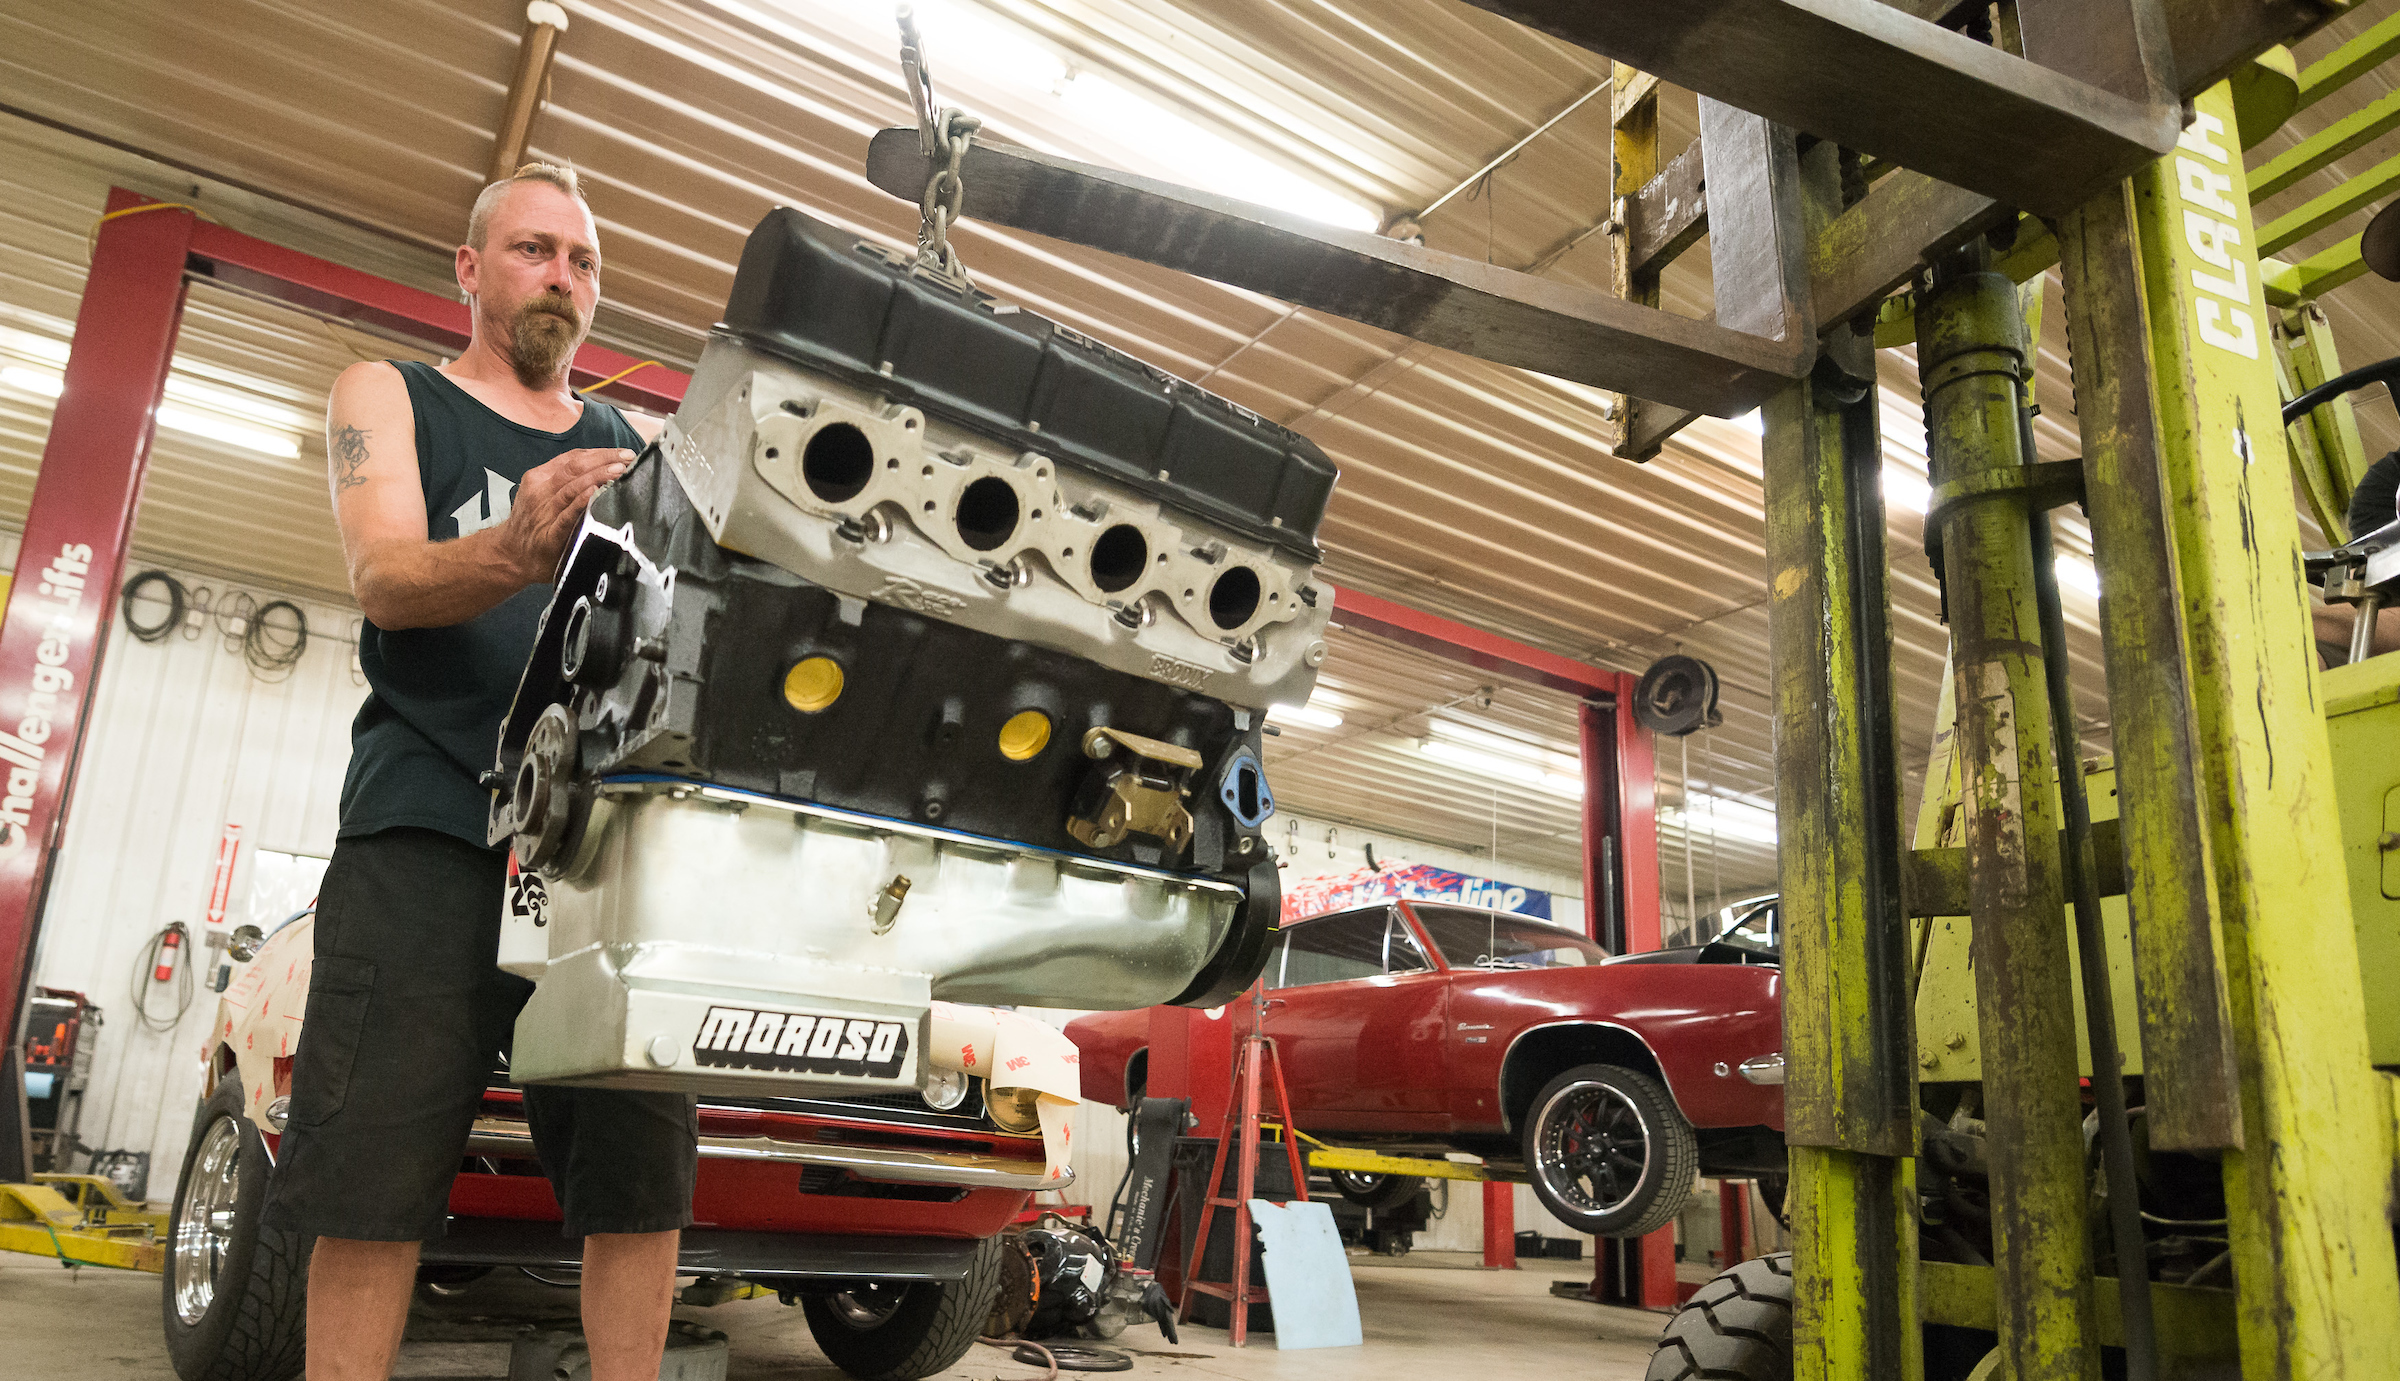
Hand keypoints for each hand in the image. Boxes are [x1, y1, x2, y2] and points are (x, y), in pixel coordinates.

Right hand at [495, 447, 632, 582]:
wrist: (511, 555)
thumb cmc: (534, 524)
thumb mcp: (543, 494)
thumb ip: (566, 481)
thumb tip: (602, 467)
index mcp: (540, 477)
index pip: (573, 458)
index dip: (600, 453)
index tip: (622, 453)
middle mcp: (540, 490)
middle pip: (574, 467)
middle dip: (604, 460)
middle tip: (627, 458)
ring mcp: (543, 512)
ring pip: (572, 487)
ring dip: (598, 476)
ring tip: (620, 470)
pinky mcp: (549, 534)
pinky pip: (567, 515)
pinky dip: (581, 502)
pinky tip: (596, 493)